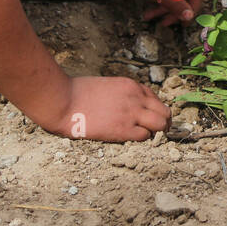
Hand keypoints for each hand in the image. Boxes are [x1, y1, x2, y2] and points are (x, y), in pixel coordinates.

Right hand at [46, 75, 170, 141]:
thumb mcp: (105, 85)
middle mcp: (136, 98)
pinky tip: (133, 139)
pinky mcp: (123, 129)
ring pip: (160, 124)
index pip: (154, 98)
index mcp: (130, 86)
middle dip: (164, 121)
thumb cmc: (76, 93)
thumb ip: (119, 94)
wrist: (63, 101)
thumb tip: (121, 104)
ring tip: (150, 137)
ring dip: (158, 131)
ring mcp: (131, 113)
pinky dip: (143, 139)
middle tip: (158, 130)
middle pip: (164, 111)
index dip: (154, 109)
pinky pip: (144, 136)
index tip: (149, 117)